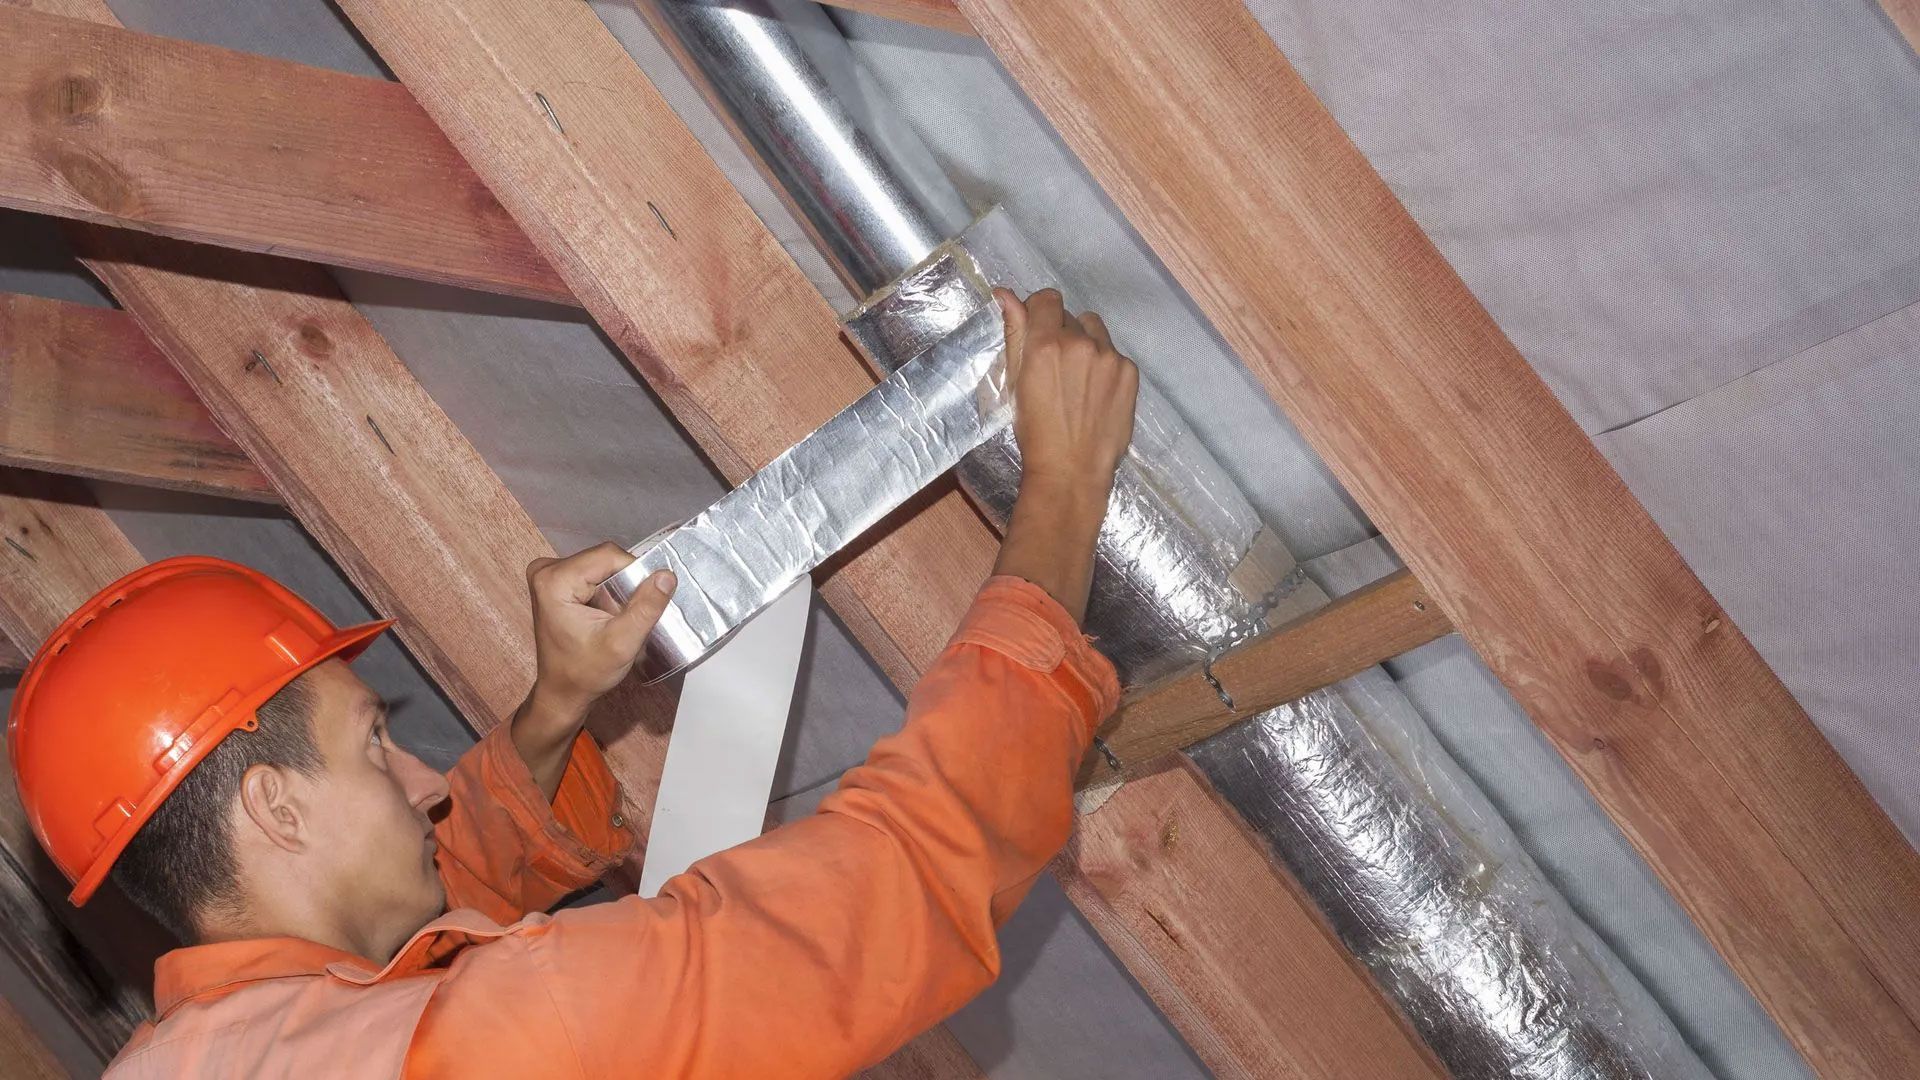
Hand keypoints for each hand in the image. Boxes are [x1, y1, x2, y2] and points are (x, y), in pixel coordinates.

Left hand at [512, 543, 675, 796]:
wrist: (562, 692)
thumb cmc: (585, 672)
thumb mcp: (622, 643)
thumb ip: (645, 608)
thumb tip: (667, 574)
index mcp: (554, 580)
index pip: (610, 556)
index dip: (634, 575)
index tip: (639, 605)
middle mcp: (545, 569)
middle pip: (605, 558)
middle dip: (623, 583)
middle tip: (624, 616)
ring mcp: (547, 574)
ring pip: (602, 564)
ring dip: (616, 587)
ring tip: (615, 617)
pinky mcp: (553, 580)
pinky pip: (593, 571)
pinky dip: (606, 589)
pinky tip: (605, 613)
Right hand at [992, 288, 1138, 623]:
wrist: (1071, 471)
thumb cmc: (1035, 432)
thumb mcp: (1016, 382)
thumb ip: (1014, 332)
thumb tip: (1004, 294)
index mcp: (1045, 344)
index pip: (1046, 299)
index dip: (1040, 312)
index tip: (1038, 332)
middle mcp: (1080, 343)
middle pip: (1070, 316)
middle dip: (1061, 333)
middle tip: (1055, 369)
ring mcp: (1110, 357)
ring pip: (1094, 331)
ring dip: (1085, 345)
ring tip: (1078, 380)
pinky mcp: (1130, 372)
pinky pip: (1114, 354)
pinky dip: (1105, 367)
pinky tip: (1095, 394)